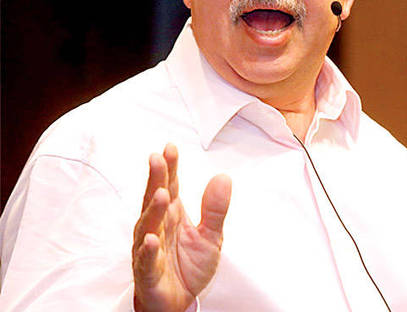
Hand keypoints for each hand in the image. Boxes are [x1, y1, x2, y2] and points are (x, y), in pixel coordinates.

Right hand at [132, 144, 231, 311]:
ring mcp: (150, 250)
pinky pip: (147, 261)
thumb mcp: (211, 236)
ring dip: (153, 210)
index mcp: (173, 216)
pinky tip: (151, 239)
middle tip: (157, 159)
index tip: (170, 148)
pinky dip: (148, 251)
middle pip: (155, 200)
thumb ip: (215, 208)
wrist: (178, 303)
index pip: (171, 186)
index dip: (170, 167)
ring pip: (148, 227)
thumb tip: (223, 177)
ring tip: (161, 193)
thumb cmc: (188, 267)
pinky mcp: (148, 274)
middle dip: (156, 179)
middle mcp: (158, 228)